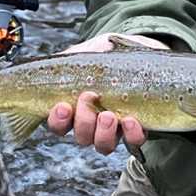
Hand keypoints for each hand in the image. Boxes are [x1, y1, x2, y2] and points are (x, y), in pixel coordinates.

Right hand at [47, 33, 166, 153]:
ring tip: (108, 115)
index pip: (58, 124)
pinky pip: (133, 141)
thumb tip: (72, 55)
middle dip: (83, 121)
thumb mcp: (88, 50)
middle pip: (81, 137)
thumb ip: (76, 55)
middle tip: (89, 98)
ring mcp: (114, 129)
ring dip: (103, 133)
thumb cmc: (107, 53)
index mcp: (74, 107)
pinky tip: (131, 120)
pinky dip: (131, 134)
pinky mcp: (135, 129)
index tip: (63, 105)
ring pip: (103, 145)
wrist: (138, 53)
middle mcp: (92, 124)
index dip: (57, 120)